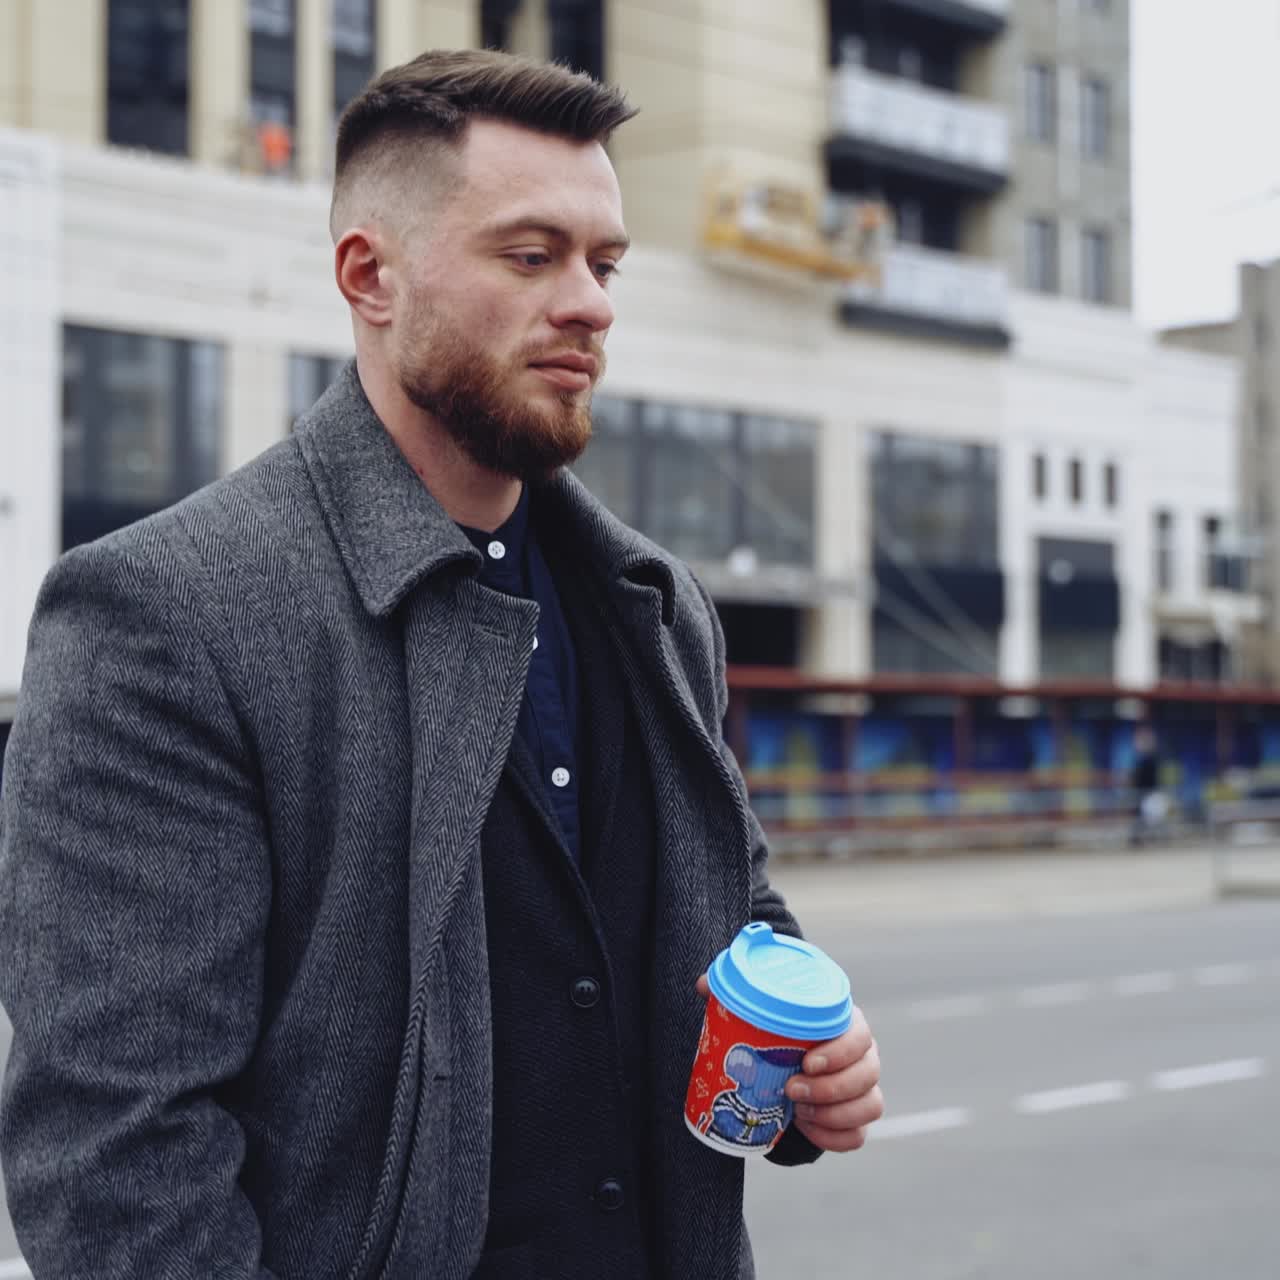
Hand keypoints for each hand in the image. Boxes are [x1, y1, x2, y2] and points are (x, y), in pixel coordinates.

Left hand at [694, 974, 882, 1152]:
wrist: (784, 1068)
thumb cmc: (778, 1033)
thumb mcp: (757, 1011)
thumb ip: (733, 993)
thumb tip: (701, 984)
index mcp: (845, 1024)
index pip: (860, 1034)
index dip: (841, 1051)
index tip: (807, 1061)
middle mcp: (863, 1055)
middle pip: (868, 1073)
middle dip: (831, 1088)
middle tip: (791, 1090)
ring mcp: (863, 1089)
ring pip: (870, 1105)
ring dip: (834, 1113)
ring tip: (797, 1111)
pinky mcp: (856, 1120)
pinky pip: (858, 1136)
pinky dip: (834, 1136)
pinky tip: (806, 1128)